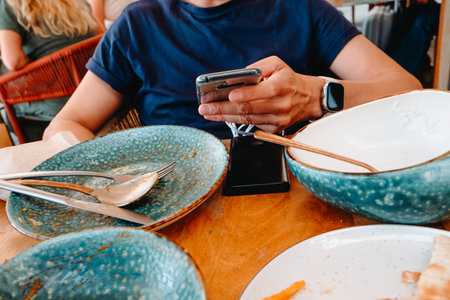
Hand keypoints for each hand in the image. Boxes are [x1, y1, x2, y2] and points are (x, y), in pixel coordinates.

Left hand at [198, 56, 323, 132]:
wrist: (310, 99)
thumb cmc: (289, 79)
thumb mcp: (277, 64)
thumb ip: (257, 68)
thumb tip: (235, 78)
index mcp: (281, 87)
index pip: (261, 93)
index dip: (244, 95)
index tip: (228, 95)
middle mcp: (280, 106)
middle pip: (248, 110)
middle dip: (223, 109)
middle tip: (204, 108)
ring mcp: (278, 120)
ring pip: (247, 120)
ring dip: (224, 117)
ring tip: (207, 113)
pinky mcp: (275, 128)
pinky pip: (252, 125)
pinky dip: (235, 121)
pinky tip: (221, 117)